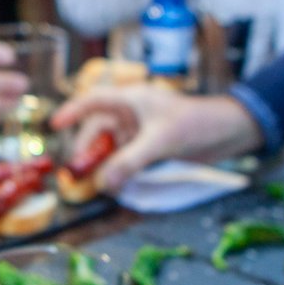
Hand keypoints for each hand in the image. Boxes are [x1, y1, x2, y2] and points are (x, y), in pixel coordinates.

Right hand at [51, 85, 261, 190]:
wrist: (230, 133)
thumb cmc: (196, 124)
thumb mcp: (160, 142)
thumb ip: (130, 162)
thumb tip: (104, 184)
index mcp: (130, 99)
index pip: (92, 101)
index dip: (71, 112)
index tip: (53, 125)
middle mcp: (131, 113)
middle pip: (98, 130)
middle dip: (87, 151)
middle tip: (77, 175)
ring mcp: (140, 130)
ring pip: (111, 147)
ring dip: (104, 165)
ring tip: (98, 185)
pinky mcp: (150, 147)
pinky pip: (126, 158)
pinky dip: (120, 170)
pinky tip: (118, 185)